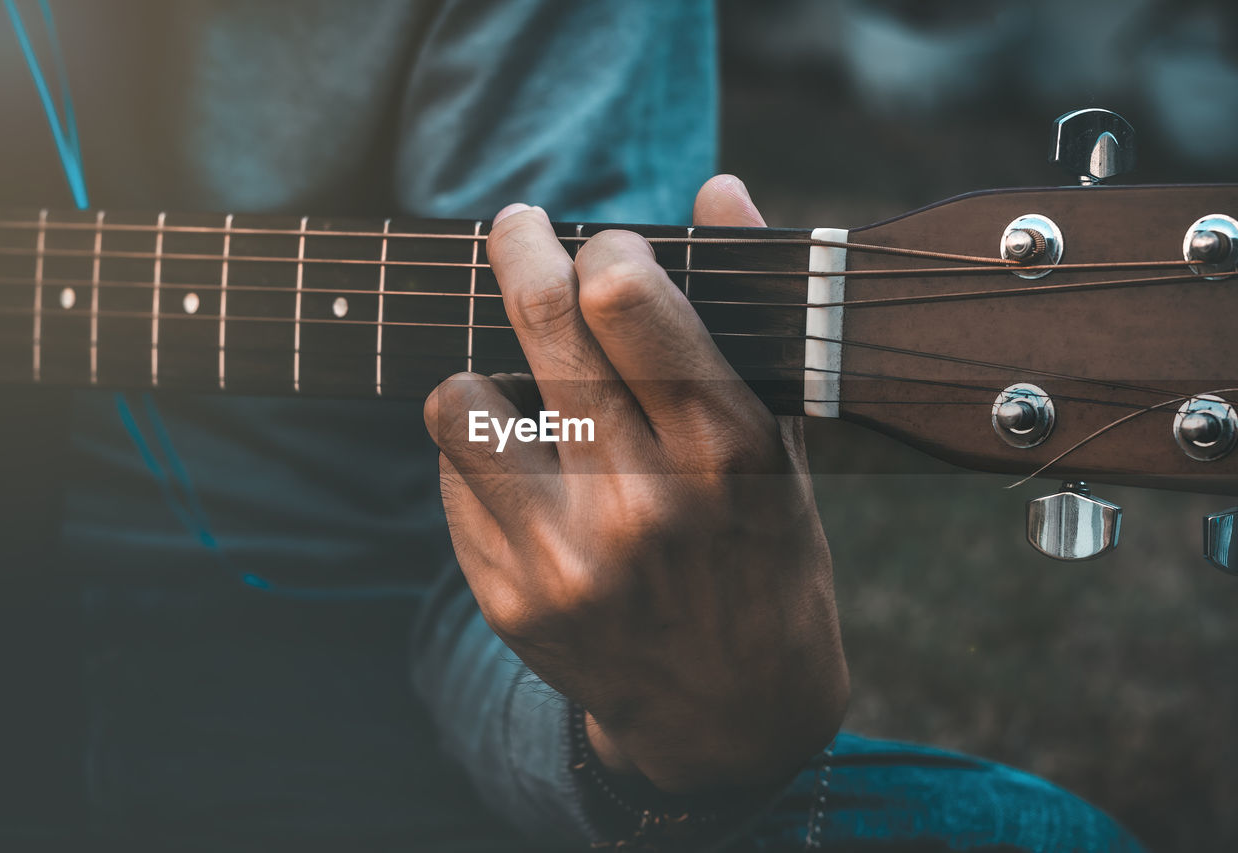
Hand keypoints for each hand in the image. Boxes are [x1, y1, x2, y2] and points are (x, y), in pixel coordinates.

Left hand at [424, 175, 847, 792]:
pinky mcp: (513, 601)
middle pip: (542, 324)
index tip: (601, 246)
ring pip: (461, 401)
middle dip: (520, 248)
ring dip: (485, 375)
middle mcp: (644, 502)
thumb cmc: (764, 556)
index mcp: (725, 451)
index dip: (603, 249)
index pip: (629, 299)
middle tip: (514, 226)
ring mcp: (569, 558)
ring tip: (516, 387)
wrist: (732, 713)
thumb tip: (720, 186)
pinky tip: (525, 476)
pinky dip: (480, 458)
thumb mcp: (782, 444)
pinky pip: (454, 480)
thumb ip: (746, 314)